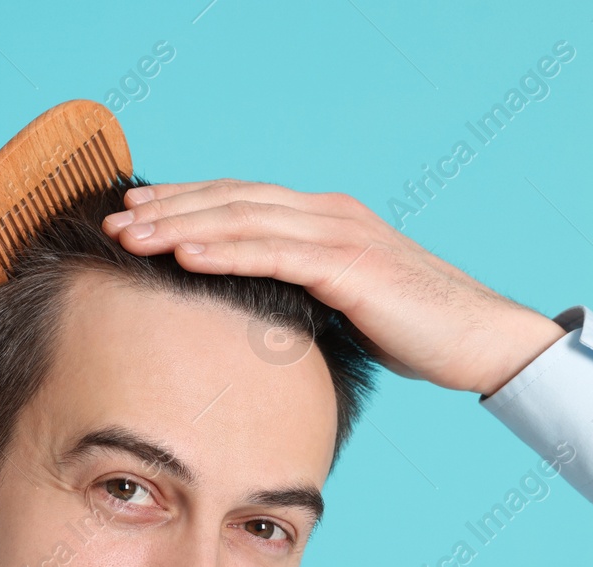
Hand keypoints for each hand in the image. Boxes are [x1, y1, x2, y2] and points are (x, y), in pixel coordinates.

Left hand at [100, 179, 565, 395]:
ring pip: (243, 219)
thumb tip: (253, 315)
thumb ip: (300, 294)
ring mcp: (340, 234)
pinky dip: (226, 250)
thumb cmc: (415, 331)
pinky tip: (184, 254)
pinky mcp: (351, 265)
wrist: (481, 340)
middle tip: (110, 220)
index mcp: (323, 219)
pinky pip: (275, 253)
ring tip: (130, 236)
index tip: (133, 214)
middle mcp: (327, 214)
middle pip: (230, 200)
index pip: (238, 200)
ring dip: (180, 225)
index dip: (183, 202)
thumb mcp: (342, 305)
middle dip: (166, 208)